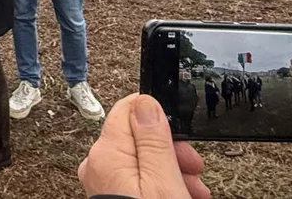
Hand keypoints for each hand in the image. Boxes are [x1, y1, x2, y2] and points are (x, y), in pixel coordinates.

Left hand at [77, 94, 207, 198]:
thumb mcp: (163, 181)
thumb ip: (153, 139)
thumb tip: (145, 101)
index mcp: (106, 153)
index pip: (129, 109)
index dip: (161, 120)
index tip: (184, 139)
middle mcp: (97, 164)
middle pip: (138, 137)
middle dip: (171, 150)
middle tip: (194, 169)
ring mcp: (102, 182)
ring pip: (141, 160)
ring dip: (171, 169)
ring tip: (193, 190)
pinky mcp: (111, 195)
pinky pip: (136, 179)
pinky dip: (159, 184)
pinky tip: (179, 194)